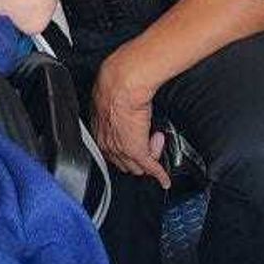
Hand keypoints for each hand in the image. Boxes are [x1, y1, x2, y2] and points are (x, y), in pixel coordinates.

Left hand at [91, 46, 169, 187]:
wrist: (121, 83)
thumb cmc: (114, 85)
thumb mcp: (108, 99)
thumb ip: (112, 109)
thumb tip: (120, 107)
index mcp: (98, 131)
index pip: (111, 152)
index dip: (124, 149)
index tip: (135, 141)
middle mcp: (106, 144)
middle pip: (124, 162)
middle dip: (138, 154)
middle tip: (149, 138)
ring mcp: (121, 149)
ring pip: (138, 166)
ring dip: (150, 156)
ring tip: (157, 138)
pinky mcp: (137, 150)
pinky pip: (151, 167)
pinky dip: (159, 174)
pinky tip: (164, 180)